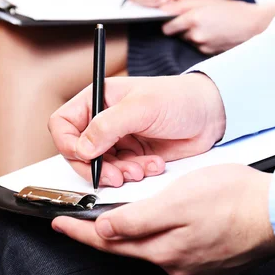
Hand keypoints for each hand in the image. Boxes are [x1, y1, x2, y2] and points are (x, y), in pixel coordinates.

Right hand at [48, 74, 225, 186]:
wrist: (211, 114)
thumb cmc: (180, 98)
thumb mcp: (142, 107)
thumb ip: (108, 126)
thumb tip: (83, 148)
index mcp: (98, 99)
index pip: (63, 124)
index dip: (68, 144)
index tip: (87, 157)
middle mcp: (104, 120)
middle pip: (79, 152)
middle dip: (97, 167)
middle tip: (116, 176)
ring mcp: (119, 139)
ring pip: (101, 167)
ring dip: (119, 173)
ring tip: (141, 169)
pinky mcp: (134, 155)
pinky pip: (123, 172)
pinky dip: (136, 173)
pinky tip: (154, 164)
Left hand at [53, 164, 274, 274]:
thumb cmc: (234, 199)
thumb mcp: (179, 198)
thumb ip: (139, 218)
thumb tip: (106, 229)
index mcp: (163, 247)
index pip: (109, 240)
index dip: (80, 231)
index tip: (59, 224)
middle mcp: (174, 262)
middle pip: (128, 248)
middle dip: (102, 234)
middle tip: (78, 223)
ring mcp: (194, 264)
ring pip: (153, 248)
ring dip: (136, 234)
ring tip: (124, 218)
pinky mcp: (210, 260)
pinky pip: (177, 250)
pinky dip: (164, 237)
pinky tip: (170, 225)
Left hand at [161, 0, 274, 54]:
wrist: (254, 26)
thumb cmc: (230, 10)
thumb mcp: (206, 1)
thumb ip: (182, 5)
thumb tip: (162, 9)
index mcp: (193, 19)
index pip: (167, 28)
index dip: (168, 23)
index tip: (171, 19)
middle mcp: (195, 35)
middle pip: (176, 35)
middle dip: (180, 28)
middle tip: (192, 20)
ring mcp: (202, 46)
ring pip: (188, 41)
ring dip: (192, 34)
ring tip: (207, 26)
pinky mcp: (209, 53)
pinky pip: (198, 47)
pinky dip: (202, 41)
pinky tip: (213, 34)